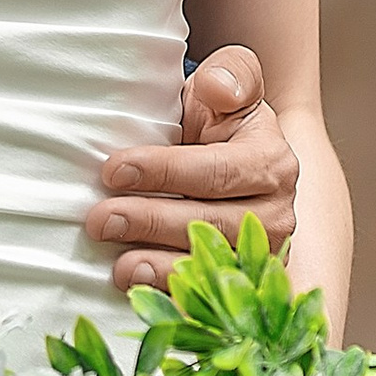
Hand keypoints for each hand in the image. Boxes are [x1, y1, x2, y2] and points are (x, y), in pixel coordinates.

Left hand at [90, 48, 299, 296]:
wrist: (232, 163)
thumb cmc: (219, 121)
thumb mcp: (227, 87)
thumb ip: (231, 75)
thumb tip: (220, 87)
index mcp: (271, 162)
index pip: (215, 171)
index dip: (164, 172)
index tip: (113, 169)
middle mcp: (276, 214)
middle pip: (211, 224)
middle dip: (151, 221)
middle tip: (99, 219)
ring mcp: (262, 257)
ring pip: (212, 267)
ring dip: (161, 268)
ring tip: (119, 266)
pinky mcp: (243, 288)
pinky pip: (210, 300)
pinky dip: (174, 298)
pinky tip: (139, 292)